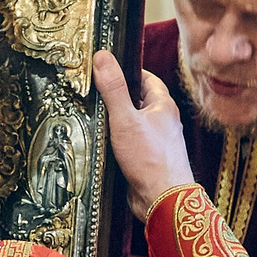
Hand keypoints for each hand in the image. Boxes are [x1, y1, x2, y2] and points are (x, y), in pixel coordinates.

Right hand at [95, 49, 192, 217]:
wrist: (163, 200)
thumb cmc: (150, 159)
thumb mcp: (126, 119)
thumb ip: (113, 88)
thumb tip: (103, 56)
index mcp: (164, 106)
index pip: (146, 79)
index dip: (127, 72)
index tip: (107, 68)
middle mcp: (163, 122)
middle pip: (138, 101)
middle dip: (117, 97)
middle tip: (93, 92)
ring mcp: (156, 142)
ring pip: (133, 124)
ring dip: (115, 122)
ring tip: (93, 117)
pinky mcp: (148, 161)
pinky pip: (131, 144)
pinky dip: (117, 142)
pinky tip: (102, 145)